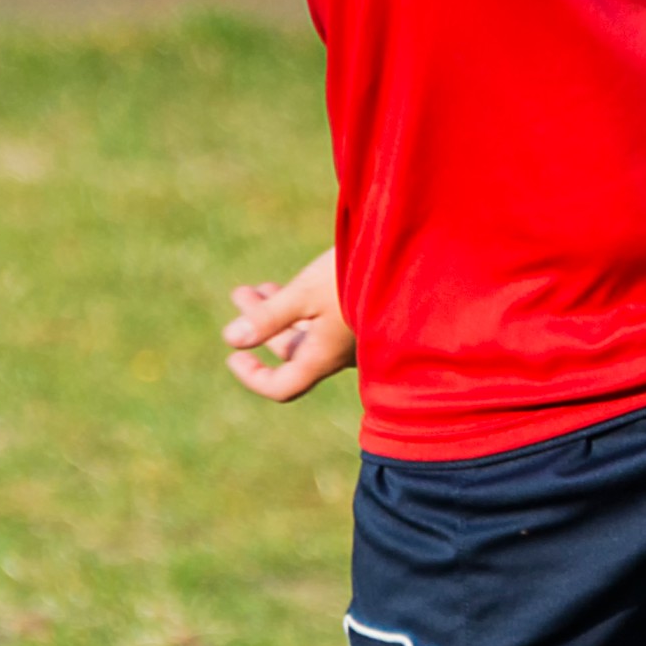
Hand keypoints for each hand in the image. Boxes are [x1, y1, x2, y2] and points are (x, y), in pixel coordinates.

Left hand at [225, 248, 355, 402]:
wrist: (415, 258)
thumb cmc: (360, 276)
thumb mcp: (307, 294)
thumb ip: (269, 318)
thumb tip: (231, 339)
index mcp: (325, 357)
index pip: (283, 387)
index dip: (254, 377)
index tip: (233, 355)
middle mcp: (339, 353)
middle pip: (290, 352)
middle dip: (259, 325)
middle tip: (241, 293)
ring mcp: (353, 337)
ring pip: (306, 333)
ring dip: (277, 313)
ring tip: (257, 286)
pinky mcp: (363, 318)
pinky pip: (323, 322)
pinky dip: (300, 308)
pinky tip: (290, 287)